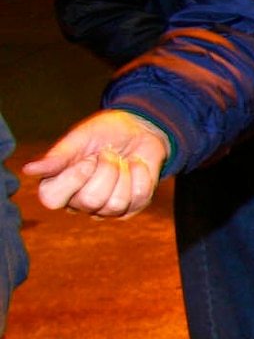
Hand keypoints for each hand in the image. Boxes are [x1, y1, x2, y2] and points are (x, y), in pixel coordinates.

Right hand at [25, 110, 171, 217]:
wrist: (138, 129)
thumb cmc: (103, 133)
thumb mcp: (79, 138)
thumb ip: (57, 156)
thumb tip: (28, 170)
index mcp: (57, 185)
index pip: (51, 199)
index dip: (73, 178)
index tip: (87, 158)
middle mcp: (78, 202)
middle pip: (90, 200)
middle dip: (106, 170)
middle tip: (108, 153)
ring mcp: (106, 209)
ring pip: (116, 204)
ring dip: (124, 173)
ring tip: (122, 159)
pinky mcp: (132, 207)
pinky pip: (139, 198)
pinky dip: (141, 174)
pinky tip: (135, 165)